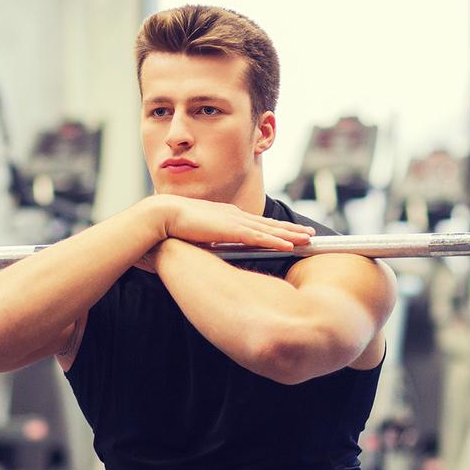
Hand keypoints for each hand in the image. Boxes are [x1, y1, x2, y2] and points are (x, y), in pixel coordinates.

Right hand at [147, 195, 312, 251]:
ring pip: (270, 230)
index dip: (274, 229)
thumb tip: (205, 253)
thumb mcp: (194, 236)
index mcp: (225, 216)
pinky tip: (291, 245)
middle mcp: (234, 216)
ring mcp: (234, 222)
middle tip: (309, 234)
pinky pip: (261, 238)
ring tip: (309, 239)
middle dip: (291, 230)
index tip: (287, 232)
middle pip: (269, 224)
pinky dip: (277, 241)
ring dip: (291, 235)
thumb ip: (205, 243)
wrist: (161, 216)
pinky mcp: (232, 230)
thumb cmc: (171, 227)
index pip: (255, 224)